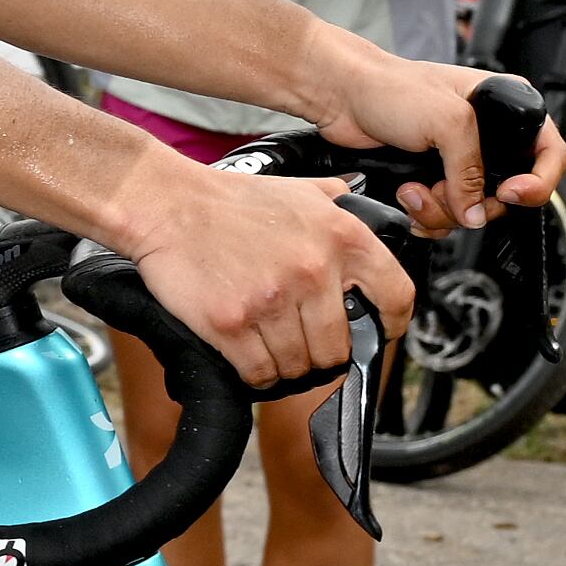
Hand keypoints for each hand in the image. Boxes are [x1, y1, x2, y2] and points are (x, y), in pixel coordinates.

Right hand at [113, 151, 416, 388]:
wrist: (168, 205)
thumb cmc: (232, 200)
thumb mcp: (303, 189)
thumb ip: (343, 208)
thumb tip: (374, 221)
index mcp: (341, 237)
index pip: (396, 297)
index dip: (391, 323)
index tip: (379, 331)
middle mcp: (313, 271)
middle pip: (339, 348)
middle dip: (323, 354)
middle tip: (304, 345)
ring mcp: (272, 301)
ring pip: (300, 367)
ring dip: (287, 366)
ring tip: (271, 346)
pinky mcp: (232, 325)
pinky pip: (261, 374)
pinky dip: (258, 376)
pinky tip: (249, 358)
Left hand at [311, 46, 565, 234]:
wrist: (343, 97)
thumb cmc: (390, 87)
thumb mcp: (447, 120)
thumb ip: (470, 169)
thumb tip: (477, 212)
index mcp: (507, 107)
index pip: (550, 155)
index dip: (538, 182)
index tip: (509, 193)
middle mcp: (489, 136)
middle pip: (507, 195)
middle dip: (473, 203)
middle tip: (444, 189)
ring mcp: (460, 161)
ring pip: (474, 212)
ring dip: (442, 211)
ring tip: (414, 188)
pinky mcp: (434, 179)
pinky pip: (446, 217)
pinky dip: (426, 215)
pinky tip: (407, 193)